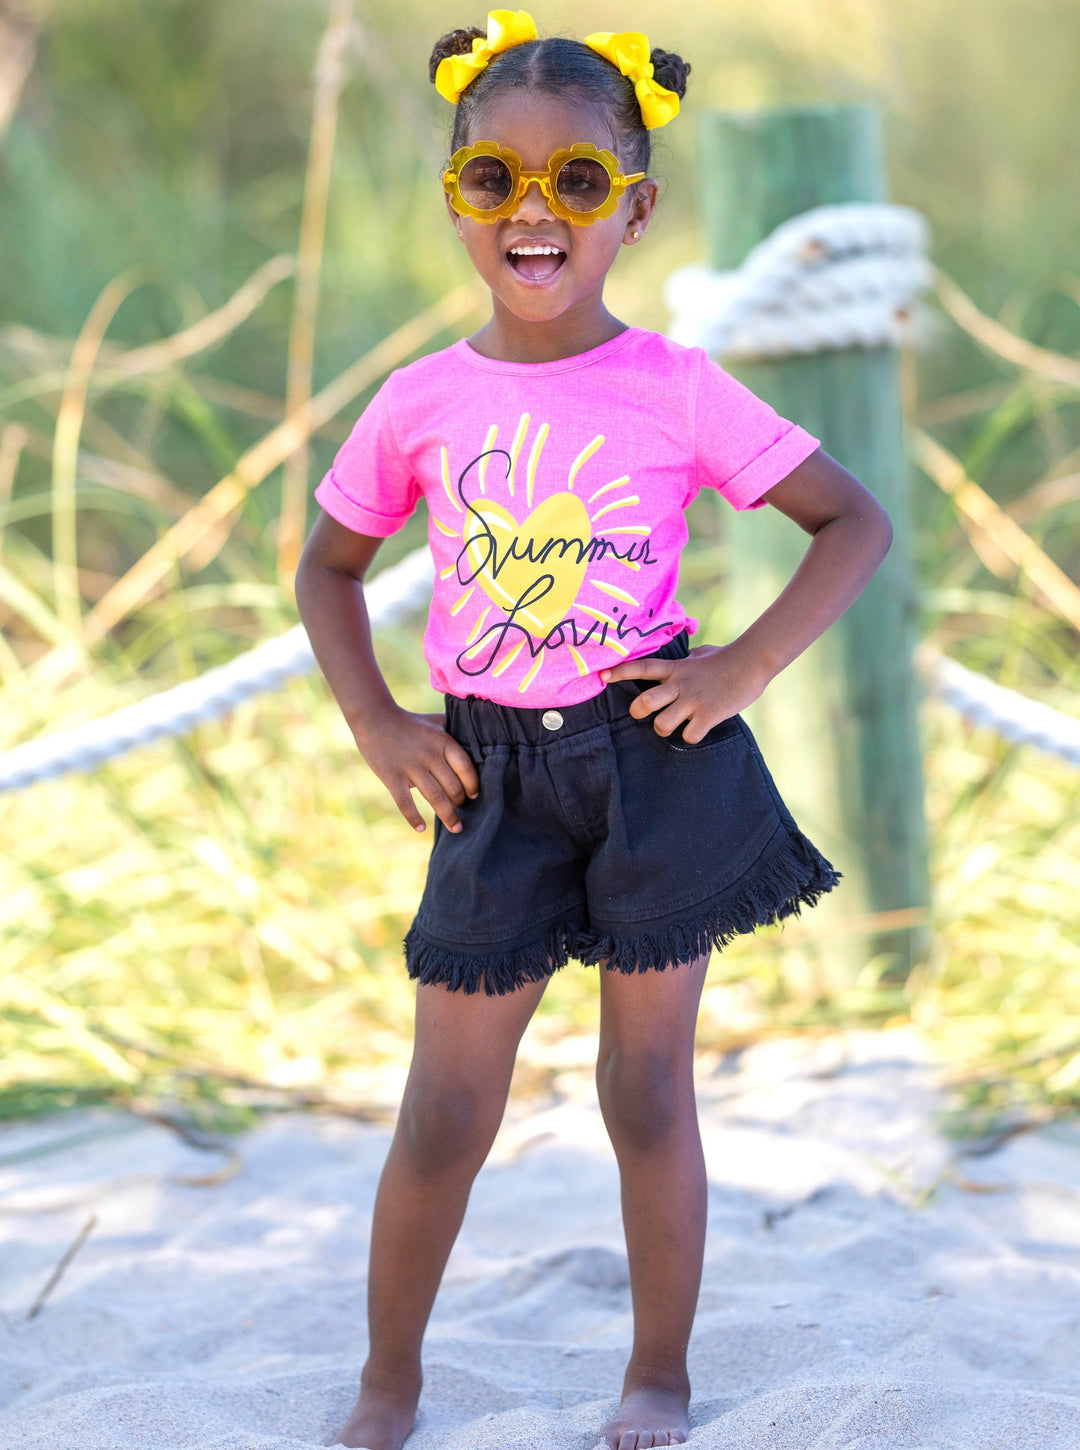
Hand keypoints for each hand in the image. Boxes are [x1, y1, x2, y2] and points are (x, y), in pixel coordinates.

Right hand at [350, 704, 479, 833]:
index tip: (475, 795)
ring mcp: (410, 767)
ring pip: (435, 798)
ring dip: (448, 817)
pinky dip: (414, 818)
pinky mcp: (392, 777)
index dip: (473, 785)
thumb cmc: (410, 722)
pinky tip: (421, 828)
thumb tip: (477, 739)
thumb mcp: (436, 721)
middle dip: (461, 802)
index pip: (466, 769)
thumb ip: (455, 729)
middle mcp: (429, 755)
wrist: (375, 718)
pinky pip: (405, 803)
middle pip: (453, 787)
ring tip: (456, 828)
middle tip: (461, 808)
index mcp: (443, 741)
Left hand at [599, 641, 771, 743]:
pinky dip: (691, 737)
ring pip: (662, 724)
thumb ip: (686, 660)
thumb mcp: (700, 654)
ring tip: (676, 724)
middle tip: (645, 715)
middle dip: (638, 712)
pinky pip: (688, 736)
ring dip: (665, 728)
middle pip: (643, 703)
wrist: (752, 661)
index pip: (641, 668)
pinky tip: (699, 729)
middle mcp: (679, 684)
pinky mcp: (708, 715)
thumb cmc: (726, 657)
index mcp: (675, 668)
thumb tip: (686, 658)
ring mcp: (693, 701)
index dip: (619, 672)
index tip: (601, 677)